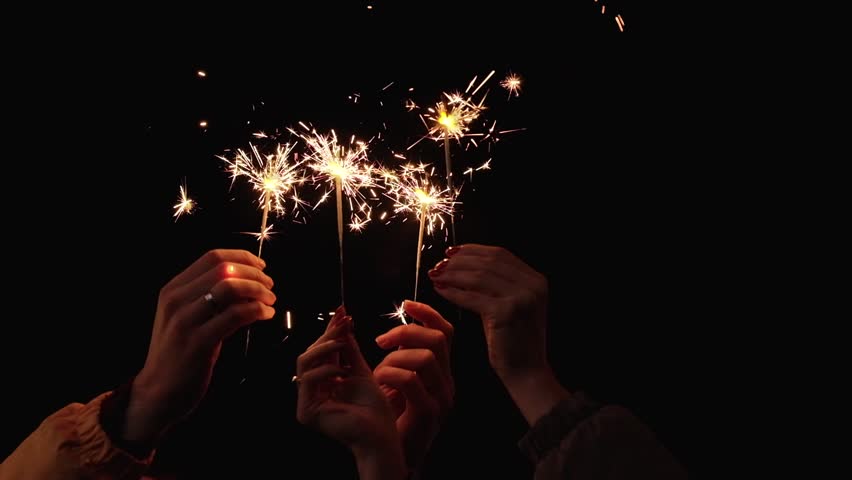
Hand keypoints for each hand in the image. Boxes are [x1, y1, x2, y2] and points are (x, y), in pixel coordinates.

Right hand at [125, 249, 275, 443]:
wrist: (157, 392)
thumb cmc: (178, 353)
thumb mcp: (185, 317)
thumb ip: (207, 297)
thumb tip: (246, 281)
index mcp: (173, 289)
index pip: (212, 257)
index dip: (242, 257)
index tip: (261, 266)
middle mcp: (176, 300)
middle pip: (224, 269)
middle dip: (254, 274)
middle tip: (270, 285)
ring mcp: (185, 321)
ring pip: (230, 288)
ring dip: (258, 291)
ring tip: (270, 300)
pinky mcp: (198, 342)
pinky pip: (235, 315)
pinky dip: (256, 310)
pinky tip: (265, 315)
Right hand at [296, 307, 406, 479]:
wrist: (381, 433)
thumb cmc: (375, 408)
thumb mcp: (361, 369)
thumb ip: (349, 348)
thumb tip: (343, 320)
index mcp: (324, 382)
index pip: (321, 351)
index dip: (330, 330)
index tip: (343, 311)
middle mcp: (312, 391)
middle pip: (309, 354)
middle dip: (327, 335)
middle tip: (343, 322)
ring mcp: (306, 402)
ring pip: (304, 363)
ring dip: (324, 348)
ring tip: (342, 343)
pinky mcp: (306, 412)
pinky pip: (308, 380)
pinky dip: (325, 370)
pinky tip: (342, 370)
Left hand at [374, 300, 453, 468]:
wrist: (395, 454)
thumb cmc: (392, 417)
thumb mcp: (394, 379)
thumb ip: (395, 356)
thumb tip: (382, 332)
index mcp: (442, 371)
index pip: (446, 331)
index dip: (428, 312)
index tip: (406, 304)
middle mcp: (447, 382)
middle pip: (438, 338)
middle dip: (406, 331)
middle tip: (381, 342)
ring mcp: (441, 398)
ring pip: (426, 357)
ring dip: (395, 358)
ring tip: (378, 372)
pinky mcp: (429, 413)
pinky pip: (412, 381)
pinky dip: (390, 375)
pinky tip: (377, 381)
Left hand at [430, 244, 569, 425]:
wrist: (527, 372)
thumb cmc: (514, 340)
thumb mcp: (512, 304)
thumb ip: (498, 283)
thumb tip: (464, 263)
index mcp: (535, 279)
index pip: (500, 254)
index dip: (473, 250)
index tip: (451, 252)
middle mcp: (532, 285)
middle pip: (488, 262)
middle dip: (459, 261)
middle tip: (438, 265)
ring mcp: (522, 298)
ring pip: (478, 277)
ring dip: (453, 274)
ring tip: (435, 276)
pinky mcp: (507, 312)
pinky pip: (472, 297)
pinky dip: (453, 292)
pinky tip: (440, 291)